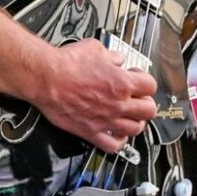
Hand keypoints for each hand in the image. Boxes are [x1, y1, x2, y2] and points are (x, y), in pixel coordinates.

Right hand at [37, 38, 159, 152]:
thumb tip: (117, 59)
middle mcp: (117, 104)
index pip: (151, 86)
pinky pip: (113, 145)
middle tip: (137, 98)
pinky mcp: (90, 131)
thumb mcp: (96, 49)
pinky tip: (117, 134)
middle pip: (149, 110)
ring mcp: (105, 120)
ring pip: (135, 129)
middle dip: (145, 102)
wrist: (45, 78)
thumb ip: (112, 56)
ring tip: (130, 116)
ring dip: (136, 122)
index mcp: (122, 82)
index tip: (137, 79)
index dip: (145, 81)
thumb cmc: (66, 64)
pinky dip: (119, 142)